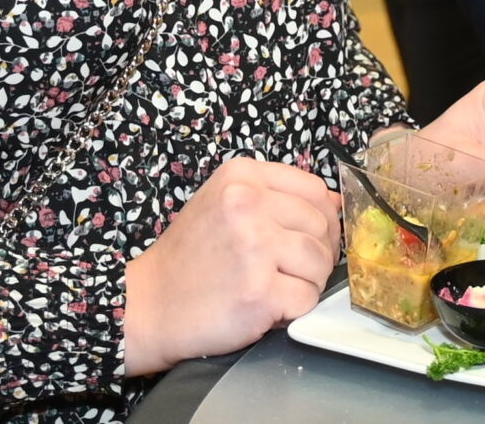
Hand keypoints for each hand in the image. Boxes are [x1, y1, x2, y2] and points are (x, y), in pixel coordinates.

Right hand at [122, 158, 338, 375]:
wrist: (149, 304)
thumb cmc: (189, 257)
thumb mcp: (224, 204)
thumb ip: (275, 197)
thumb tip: (335, 204)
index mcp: (241, 177)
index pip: (314, 189)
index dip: (324, 217)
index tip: (316, 235)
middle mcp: (248, 204)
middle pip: (321, 226)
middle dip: (317, 253)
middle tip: (290, 270)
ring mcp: (255, 248)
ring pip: (320, 262)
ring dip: (308, 282)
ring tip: (278, 287)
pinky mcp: (260, 292)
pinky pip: (307, 299)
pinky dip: (294, 309)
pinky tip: (268, 306)